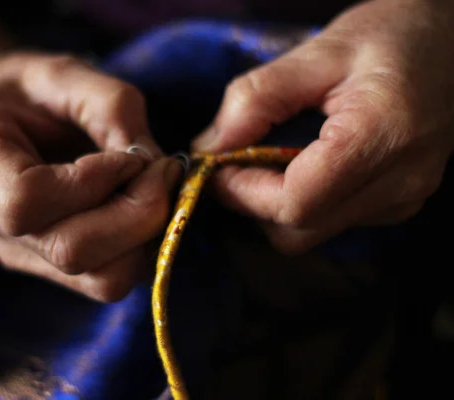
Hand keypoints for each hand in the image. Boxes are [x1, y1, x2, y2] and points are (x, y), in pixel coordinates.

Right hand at [0, 53, 180, 300]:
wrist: (7, 118)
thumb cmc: (34, 91)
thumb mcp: (68, 72)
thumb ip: (111, 107)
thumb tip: (151, 165)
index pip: (25, 201)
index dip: (92, 182)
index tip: (128, 155)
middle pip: (70, 252)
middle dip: (138, 214)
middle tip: (165, 171)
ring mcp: (14, 249)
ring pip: (100, 280)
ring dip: (146, 235)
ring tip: (154, 189)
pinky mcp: (47, 268)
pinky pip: (107, 279)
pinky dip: (141, 246)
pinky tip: (140, 207)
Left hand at [192, 0, 453, 253]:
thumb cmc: (391, 34)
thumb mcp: (317, 52)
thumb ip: (256, 99)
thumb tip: (209, 147)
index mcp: (381, 137)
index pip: (294, 204)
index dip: (243, 192)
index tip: (218, 163)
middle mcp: (400, 182)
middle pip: (299, 231)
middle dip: (253, 202)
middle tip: (234, 160)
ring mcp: (405, 199)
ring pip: (313, 233)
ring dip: (276, 203)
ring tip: (269, 156)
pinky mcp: (400, 203)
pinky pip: (333, 222)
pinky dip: (304, 201)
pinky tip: (302, 163)